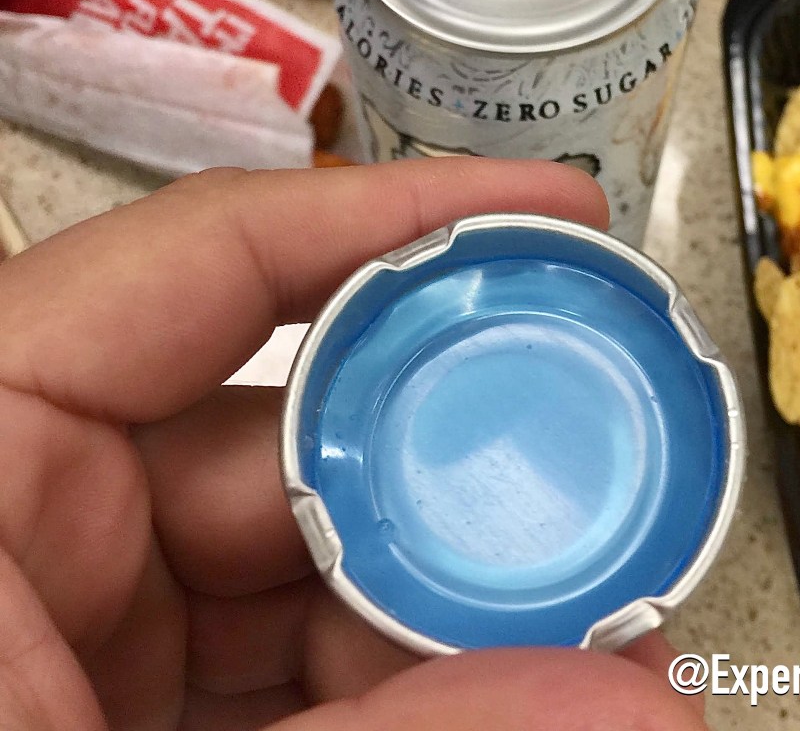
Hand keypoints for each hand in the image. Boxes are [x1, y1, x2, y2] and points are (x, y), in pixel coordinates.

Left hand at [0, 158, 706, 729]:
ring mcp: (83, 619)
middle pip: (298, 428)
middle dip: (463, 457)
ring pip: (321, 559)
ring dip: (458, 599)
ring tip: (598, 640)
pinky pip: (302, 658)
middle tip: (612, 472)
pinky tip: (517, 703)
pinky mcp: (126, 704)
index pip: (209, 262)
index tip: (550, 212)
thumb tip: (644, 709)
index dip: (394, 216)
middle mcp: (26, 512)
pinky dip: (409, 680)